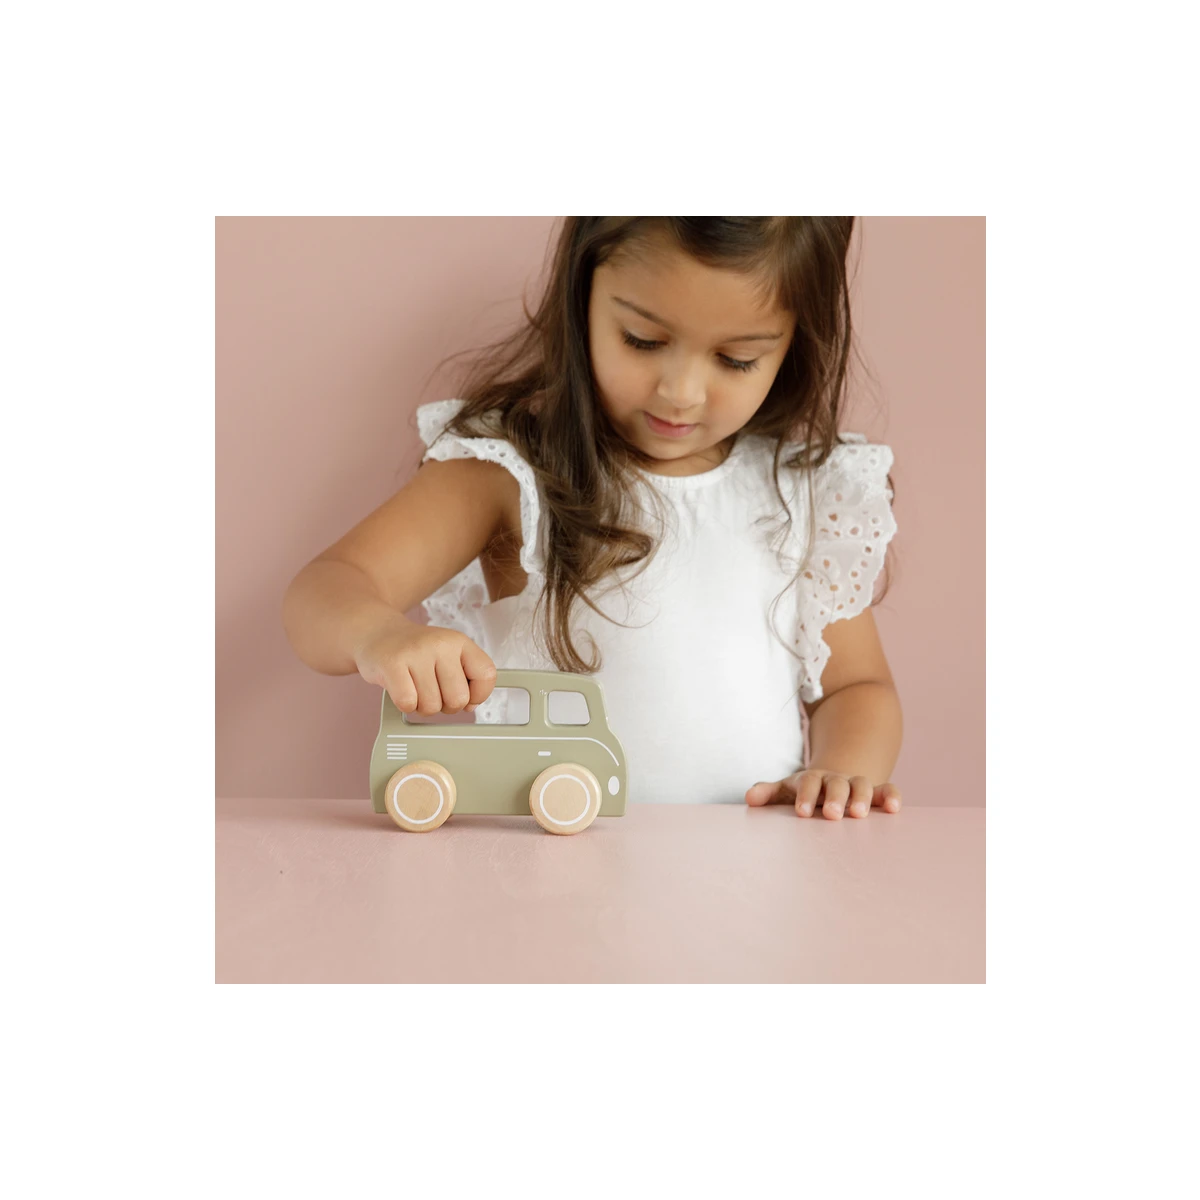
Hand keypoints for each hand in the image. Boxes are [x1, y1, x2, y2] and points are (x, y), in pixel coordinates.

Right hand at [353, 617, 496, 715]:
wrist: (376, 632)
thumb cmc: (414, 651)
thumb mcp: (447, 654)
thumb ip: (465, 678)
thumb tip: (471, 705)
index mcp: (459, 641)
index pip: (486, 675)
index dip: (478, 695)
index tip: (466, 695)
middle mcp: (440, 644)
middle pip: (458, 699)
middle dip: (445, 705)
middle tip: (432, 691)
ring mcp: (416, 653)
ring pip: (432, 706)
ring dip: (422, 706)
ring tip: (414, 686)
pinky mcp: (392, 664)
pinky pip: (408, 703)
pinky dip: (405, 705)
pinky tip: (401, 689)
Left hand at [745, 768, 901, 819]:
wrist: (832, 781)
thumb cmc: (805, 792)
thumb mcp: (786, 791)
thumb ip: (768, 793)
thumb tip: (749, 798)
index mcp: (813, 780)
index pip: (808, 783)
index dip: (805, 796)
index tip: (801, 813)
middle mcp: (836, 780)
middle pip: (836, 784)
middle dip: (835, 798)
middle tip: (832, 814)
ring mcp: (857, 784)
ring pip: (862, 785)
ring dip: (862, 797)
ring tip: (860, 815)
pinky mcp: (877, 793)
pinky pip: (887, 790)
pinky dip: (892, 796)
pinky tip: (894, 809)